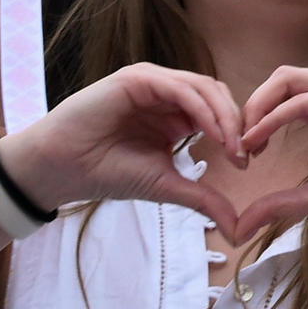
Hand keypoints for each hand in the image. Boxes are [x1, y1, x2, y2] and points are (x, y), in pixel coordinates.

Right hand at [0, 63, 245, 234]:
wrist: (61, 170)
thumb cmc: (108, 173)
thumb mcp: (166, 185)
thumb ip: (203, 199)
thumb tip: (238, 230)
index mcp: (176, 112)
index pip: (220, 111)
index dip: (238, 133)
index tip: (247, 164)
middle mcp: (167, 93)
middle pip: (217, 96)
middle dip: (237, 124)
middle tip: (245, 155)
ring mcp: (153, 82)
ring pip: (204, 88)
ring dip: (224, 117)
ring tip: (232, 148)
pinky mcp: (137, 78)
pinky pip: (180, 88)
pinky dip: (202, 109)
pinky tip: (211, 134)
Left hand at [228, 68, 307, 238]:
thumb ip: (278, 203)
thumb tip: (240, 228)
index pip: (281, 98)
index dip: (256, 122)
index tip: (244, 158)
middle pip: (278, 81)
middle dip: (250, 109)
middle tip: (237, 146)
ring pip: (285, 78)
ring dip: (257, 106)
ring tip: (245, 141)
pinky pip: (301, 99)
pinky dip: (273, 118)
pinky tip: (259, 141)